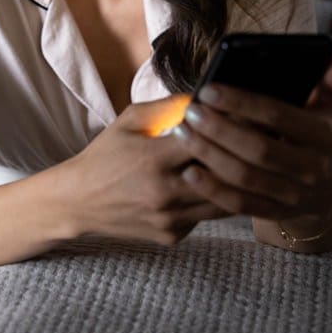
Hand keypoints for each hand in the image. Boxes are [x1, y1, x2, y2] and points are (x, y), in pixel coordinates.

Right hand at [58, 96, 227, 244]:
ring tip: (242, 163)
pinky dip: (211, 201)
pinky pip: (205, 217)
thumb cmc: (105, 155)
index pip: (208, 139)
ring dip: (234, 182)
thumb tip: (206, 96)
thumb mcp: (130, 121)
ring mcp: (169, 218)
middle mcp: (164, 192)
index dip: (228, 126)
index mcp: (154, 158)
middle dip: (240, 155)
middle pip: (224, 174)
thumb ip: (169, 106)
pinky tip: (211, 185)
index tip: (242, 116)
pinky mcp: (172, 236)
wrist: (78, 201)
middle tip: (253, 141)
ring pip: (224, 201)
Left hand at [172, 46, 331, 225]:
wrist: (329, 193)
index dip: (242, 104)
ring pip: (246, 178)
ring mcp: (295, 195)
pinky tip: (189, 173)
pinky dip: (214, 190)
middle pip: (259, 150)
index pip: (279, 116)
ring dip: (210, 156)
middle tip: (190, 111)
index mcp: (323, 136)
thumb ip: (331, 80)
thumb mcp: (331, 109)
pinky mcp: (276, 213)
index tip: (208, 90)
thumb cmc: (320, 136)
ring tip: (183, 134)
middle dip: (220, 129)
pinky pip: (241, 204)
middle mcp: (313, 169)